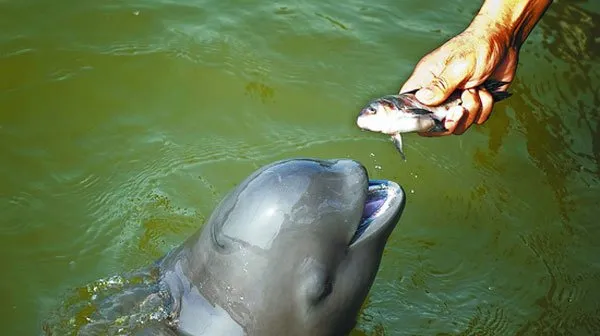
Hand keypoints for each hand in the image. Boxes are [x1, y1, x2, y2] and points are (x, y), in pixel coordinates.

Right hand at [400, 26, 518, 135]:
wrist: (504, 41)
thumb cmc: (477, 45)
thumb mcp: (458, 65)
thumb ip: (440, 85)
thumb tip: (422, 99)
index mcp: (426, 79)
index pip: (409, 103)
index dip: (416, 117)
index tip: (433, 118)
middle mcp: (439, 92)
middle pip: (434, 122)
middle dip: (452, 119)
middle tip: (461, 107)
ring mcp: (455, 99)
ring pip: (458, 123)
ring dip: (472, 110)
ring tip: (477, 90)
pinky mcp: (472, 103)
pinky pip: (475, 119)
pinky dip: (484, 108)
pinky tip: (485, 91)